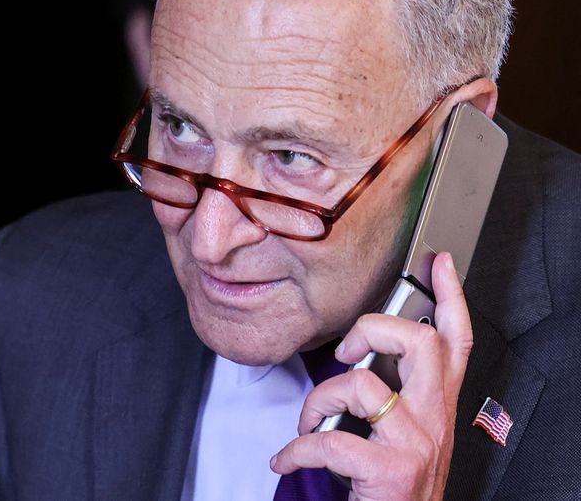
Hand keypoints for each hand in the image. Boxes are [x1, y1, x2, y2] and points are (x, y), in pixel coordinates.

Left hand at [270, 252, 473, 499]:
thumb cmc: (393, 485)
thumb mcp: (406, 436)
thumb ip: (395, 397)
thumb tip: (355, 363)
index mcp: (437, 406)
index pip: (456, 341)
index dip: (451, 297)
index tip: (440, 264)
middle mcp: (436, 420)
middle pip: (420, 343)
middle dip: (372, 330)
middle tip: (345, 352)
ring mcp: (417, 444)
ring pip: (364, 385)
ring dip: (319, 400)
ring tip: (307, 425)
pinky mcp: (391, 470)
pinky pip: (331, 439)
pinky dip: (297, 449)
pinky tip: (287, 458)